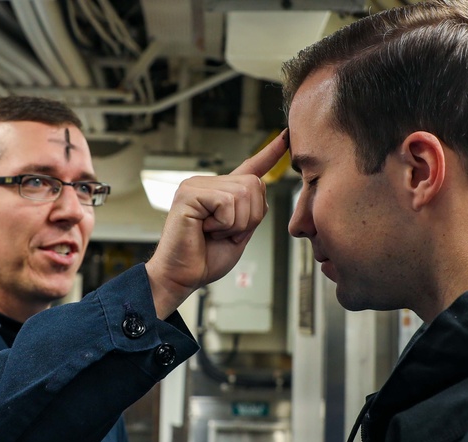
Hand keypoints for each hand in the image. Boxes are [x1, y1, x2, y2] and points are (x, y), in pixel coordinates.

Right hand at [145, 130, 288, 318]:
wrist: (182, 277)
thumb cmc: (206, 260)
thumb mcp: (239, 234)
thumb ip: (251, 212)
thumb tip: (260, 187)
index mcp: (221, 193)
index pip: (250, 168)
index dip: (269, 154)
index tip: (285, 138)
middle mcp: (208, 184)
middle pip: (255, 186)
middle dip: (249, 218)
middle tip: (224, 234)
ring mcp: (196, 185)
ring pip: (243, 194)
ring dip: (235, 224)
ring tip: (212, 233)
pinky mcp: (188, 193)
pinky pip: (226, 203)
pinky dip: (223, 224)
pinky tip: (204, 229)